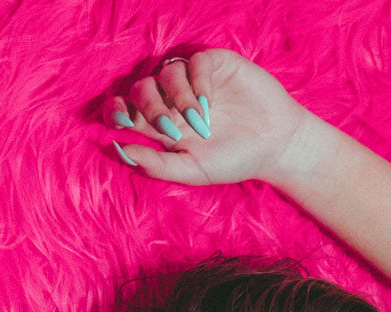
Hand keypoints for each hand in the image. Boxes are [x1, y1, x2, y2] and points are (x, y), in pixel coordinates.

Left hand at [104, 48, 315, 187]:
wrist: (274, 147)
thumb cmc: (233, 162)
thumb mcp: (192, 170)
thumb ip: (156, 165)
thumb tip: (120, 150)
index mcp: (161, 126)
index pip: (126, 110)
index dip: (116, 111)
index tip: (123, 123)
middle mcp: (172, 100)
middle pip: (141, 89)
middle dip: (149, 108)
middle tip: (169, 131)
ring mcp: (192, 81)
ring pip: (166, 73)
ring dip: (178, 99)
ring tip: (201, 125)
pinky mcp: (215, 65)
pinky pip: (194, 63)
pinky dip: (196, 83)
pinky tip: (209, 105)